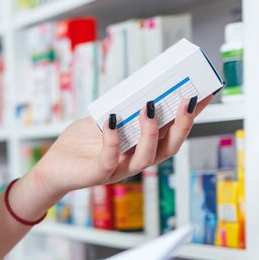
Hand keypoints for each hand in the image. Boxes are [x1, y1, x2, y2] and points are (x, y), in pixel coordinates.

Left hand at [24, 96, 212, 210]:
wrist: (52, 166)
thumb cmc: (79, 142)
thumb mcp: (102, 118)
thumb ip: (120, 106)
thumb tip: (140, 85)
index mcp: (141, 146)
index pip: (172, 131)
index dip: (191, 114)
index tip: (206, 92)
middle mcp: (136, 159)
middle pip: (170, 146)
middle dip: (182, 124)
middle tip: (189, 99)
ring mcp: (120, 169)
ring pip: (147, 156)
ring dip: (152, 131)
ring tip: (150, 106)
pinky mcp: (100, 174)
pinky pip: (111, 158)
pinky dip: (113, 138)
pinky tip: (112, 120)